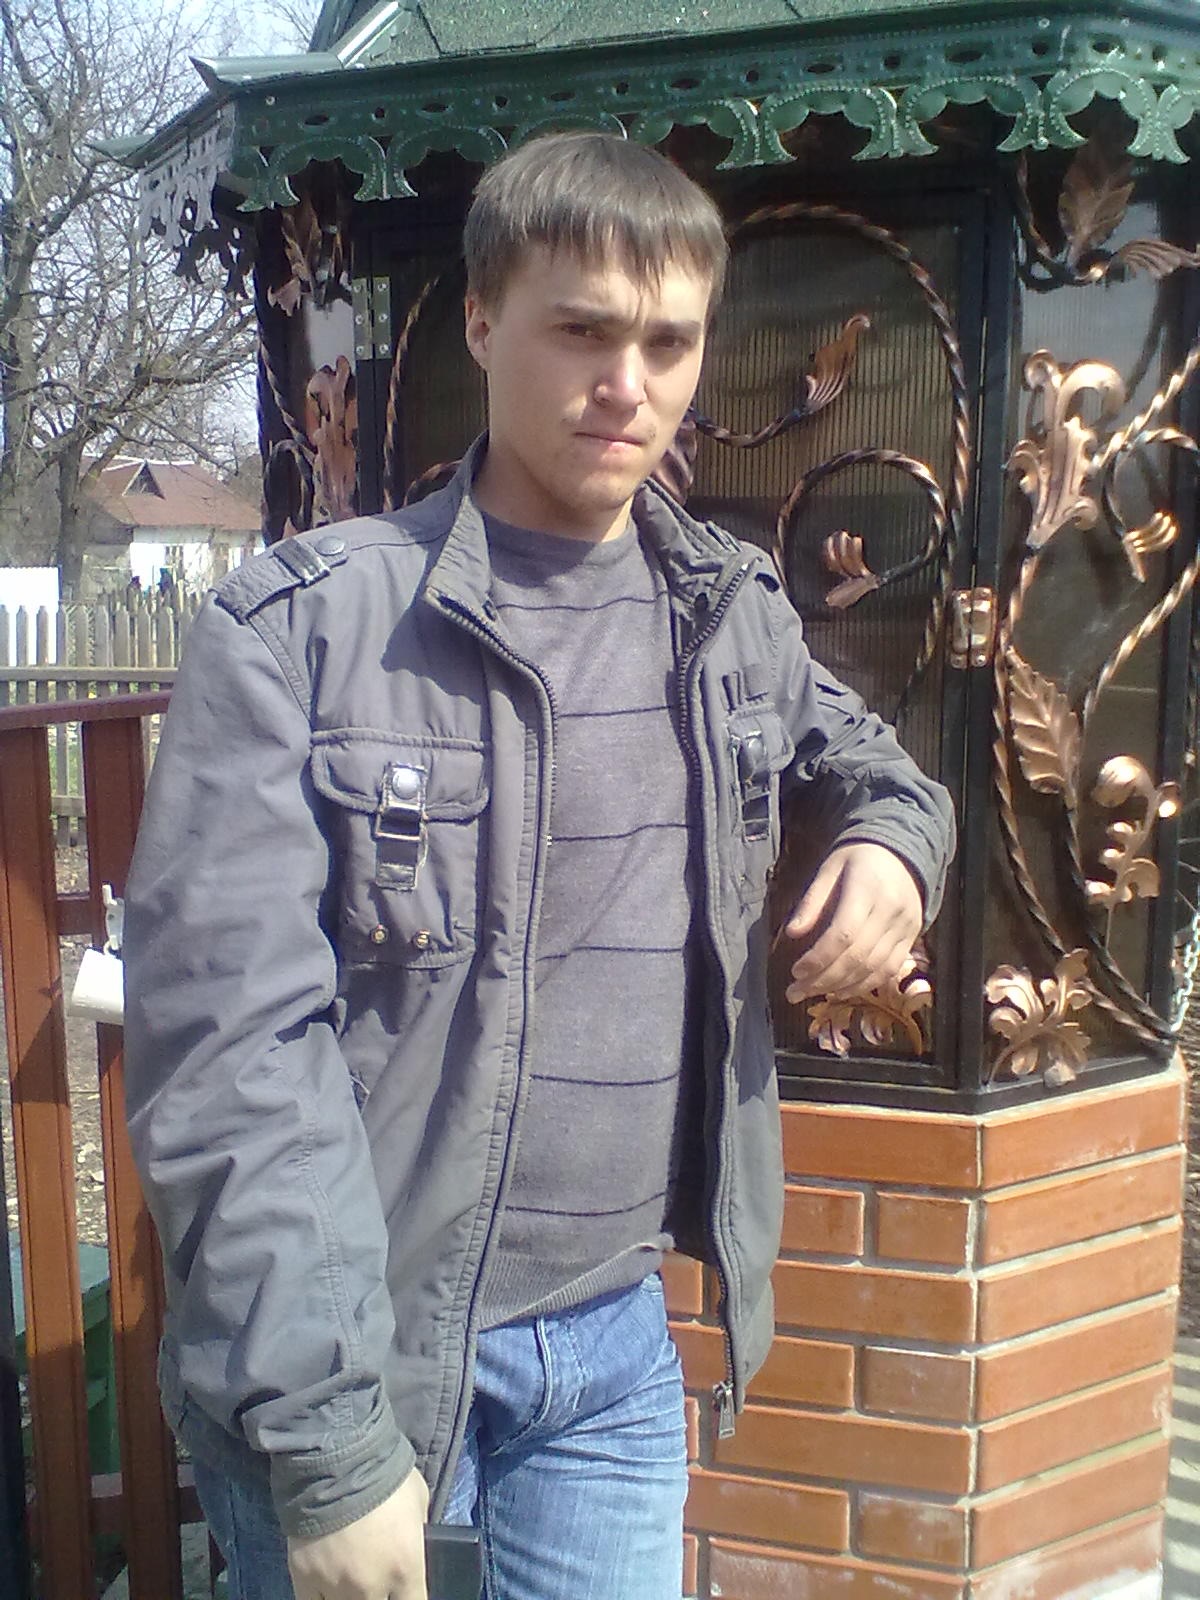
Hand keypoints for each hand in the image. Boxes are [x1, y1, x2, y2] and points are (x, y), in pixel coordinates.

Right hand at [287, 1466, 429, 1599]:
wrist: (337, 1456)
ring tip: (351, 1578)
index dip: (410, 1597)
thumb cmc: (384, 1473)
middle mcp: (371, 1587)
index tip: (404, 1588)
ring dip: (351, 1596)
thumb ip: (417, 1530)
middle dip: (380, 1594)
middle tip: (376, 1578)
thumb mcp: (418, 1500)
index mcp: (406, 1568)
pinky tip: (326, 1585)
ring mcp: (335, 1587)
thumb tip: (416, 1541)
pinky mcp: (304, 1579)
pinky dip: (321, 1597)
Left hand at [783, 842, 921, 1002]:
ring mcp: (905, 927)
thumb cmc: (859, 859)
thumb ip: (812, 901)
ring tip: (813, 994)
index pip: (844, 933)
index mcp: (867, 889)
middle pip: (857, 957)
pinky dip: (864, 986)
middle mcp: (890, 911)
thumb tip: (792, 933)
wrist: (903, 853)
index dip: (819, 957)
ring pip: (873, 968)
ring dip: (841, 987)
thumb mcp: (830, 869)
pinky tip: (841, 992)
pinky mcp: (911, 938)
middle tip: (795, 992)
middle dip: (824, 979)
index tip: (795, 971)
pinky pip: (889, 970)